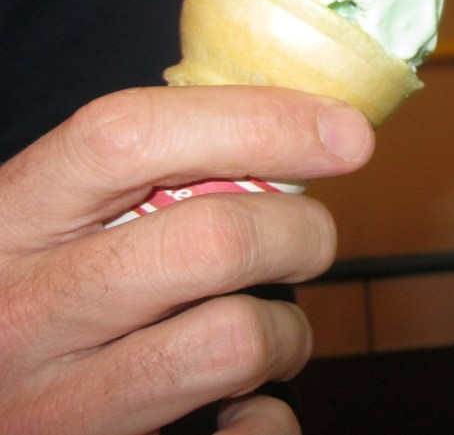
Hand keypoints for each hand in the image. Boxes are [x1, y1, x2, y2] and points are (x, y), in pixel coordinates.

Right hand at [0, 86, 372, 434]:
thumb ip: (146, 173)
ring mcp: (54, 406)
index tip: (346, 133)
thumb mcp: (52, 223)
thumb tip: (298, 125)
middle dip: (301, 232)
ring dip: (286, 330)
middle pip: (215, 239)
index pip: (132, 137)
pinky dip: (270, 418)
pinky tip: (240, 405)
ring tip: (267, 329)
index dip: (260, 122)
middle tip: (306, 242)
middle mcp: (20, 311)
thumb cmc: (34, 302)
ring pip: (236, 340)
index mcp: (11, 219)